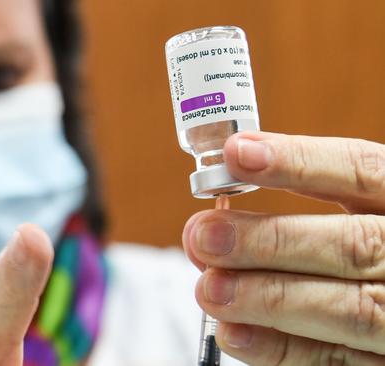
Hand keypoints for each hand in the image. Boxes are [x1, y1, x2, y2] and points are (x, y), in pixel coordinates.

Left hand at [183, 132, 384, 364]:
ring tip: (209, 289)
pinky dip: (280, 349)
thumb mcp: (354, 217)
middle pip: (353, 245)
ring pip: (349, 309)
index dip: (298, 161)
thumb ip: (293, 218)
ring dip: (267, 297)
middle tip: (204, 237)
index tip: (236, 153)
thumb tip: (208, 228)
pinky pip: (338, 362)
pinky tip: (233, 333)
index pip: (362, 170)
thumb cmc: (365, 258)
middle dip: (269, 241)